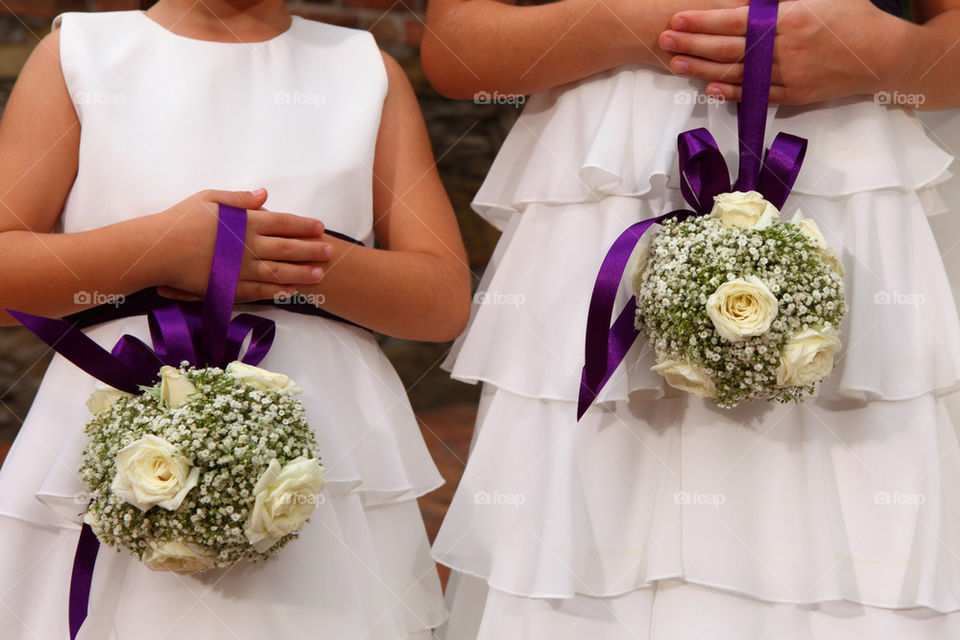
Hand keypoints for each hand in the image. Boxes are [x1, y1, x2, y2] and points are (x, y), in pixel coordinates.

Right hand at [154, 189, 332, 302]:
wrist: (156, 250)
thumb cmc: (179, 220)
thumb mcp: (208, 199)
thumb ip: (239, 199)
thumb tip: (265, 195)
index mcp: (244, 222)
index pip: (283, 223)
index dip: (303, 225)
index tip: (320, 227)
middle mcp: (247, 246)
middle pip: (287, 248)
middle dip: (311, 250)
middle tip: (331, 252)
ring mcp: (239, 269)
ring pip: (278, 272)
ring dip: (302, 273)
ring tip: (320, 275)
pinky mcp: (229, 287)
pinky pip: (259, 290)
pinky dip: (277, 290)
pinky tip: (292, 291)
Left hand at [658, 0, 895, 104]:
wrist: (884, 54)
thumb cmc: (852, 17)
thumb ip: (778, 0)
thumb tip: (746, 0)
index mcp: (788, 18)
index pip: (734, 19)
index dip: (703, 20)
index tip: (677, 18)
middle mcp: (784, 48)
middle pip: (728, 47)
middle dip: (692, 43)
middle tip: (663, 39)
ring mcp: (789, 74)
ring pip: (737, 73)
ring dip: (703, 68)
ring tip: (675, 63)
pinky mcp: (796, 95)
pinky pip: (757, 95)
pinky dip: (732, 92)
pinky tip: (709, 88)